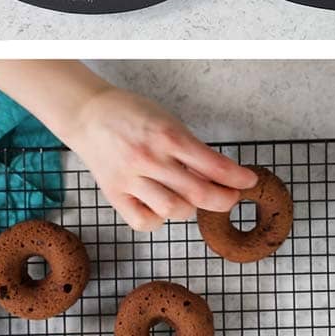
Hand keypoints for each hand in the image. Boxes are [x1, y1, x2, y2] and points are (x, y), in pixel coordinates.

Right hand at [62, 86, 257, 231]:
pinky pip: (144, 221)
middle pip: (199, 194)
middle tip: (229, 197)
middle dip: (223, 199)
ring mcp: (130, 178)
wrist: (88, 114)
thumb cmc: (130, 114)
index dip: (238, 178)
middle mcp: (149, 158)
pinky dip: (158, 219)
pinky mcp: (114, 193)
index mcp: (167, 135)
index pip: (214, 165)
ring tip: (188, 196)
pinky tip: (160, 205)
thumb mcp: (167, 121)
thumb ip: (190, 148)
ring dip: (190, 208)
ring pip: (173, 210)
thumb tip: (218, 176)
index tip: (247, 181)